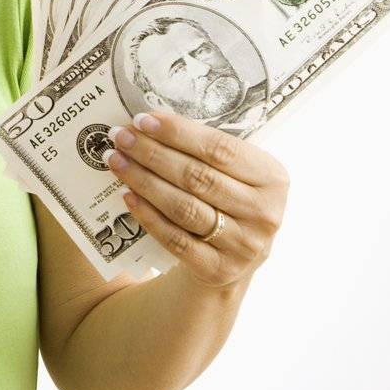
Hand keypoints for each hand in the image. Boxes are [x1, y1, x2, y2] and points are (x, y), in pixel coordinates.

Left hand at [104, 110, 288, 288]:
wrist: (232, 262)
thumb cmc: (226, 201)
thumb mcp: (234, 175)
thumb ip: (205, 151)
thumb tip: (150, 123)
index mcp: (272, 178)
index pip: (220, 149)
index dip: (179, 133)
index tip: (143, 119)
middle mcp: (264, 213)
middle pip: (198, 177)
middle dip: (153, 153)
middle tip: (120, 137)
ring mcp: (244, 245)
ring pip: (184, 207)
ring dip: (144, 180)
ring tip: (116, 160)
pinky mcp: (218, 270)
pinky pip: (175, 238)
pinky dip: (147, 215)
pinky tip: (127, 195)